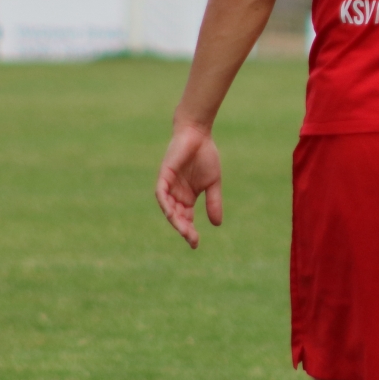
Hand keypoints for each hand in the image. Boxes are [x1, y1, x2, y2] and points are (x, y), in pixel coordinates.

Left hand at [155, 122, 222, 248]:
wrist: (198, 134)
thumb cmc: (205, 156)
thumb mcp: (213, 183)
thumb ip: (213, 202)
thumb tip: (217, 224)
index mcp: (187, 197)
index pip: (186, 219)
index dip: (189, 231)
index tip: (195, 244)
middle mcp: (176, 194)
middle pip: (177, 217)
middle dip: (184, 229)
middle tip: (191, 239)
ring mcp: (169, 186)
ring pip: (168, 208)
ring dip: (175, 220)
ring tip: (184, 230)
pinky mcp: (164, 176)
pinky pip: (161, 193)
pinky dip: (165, 203)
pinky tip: (170, 213)